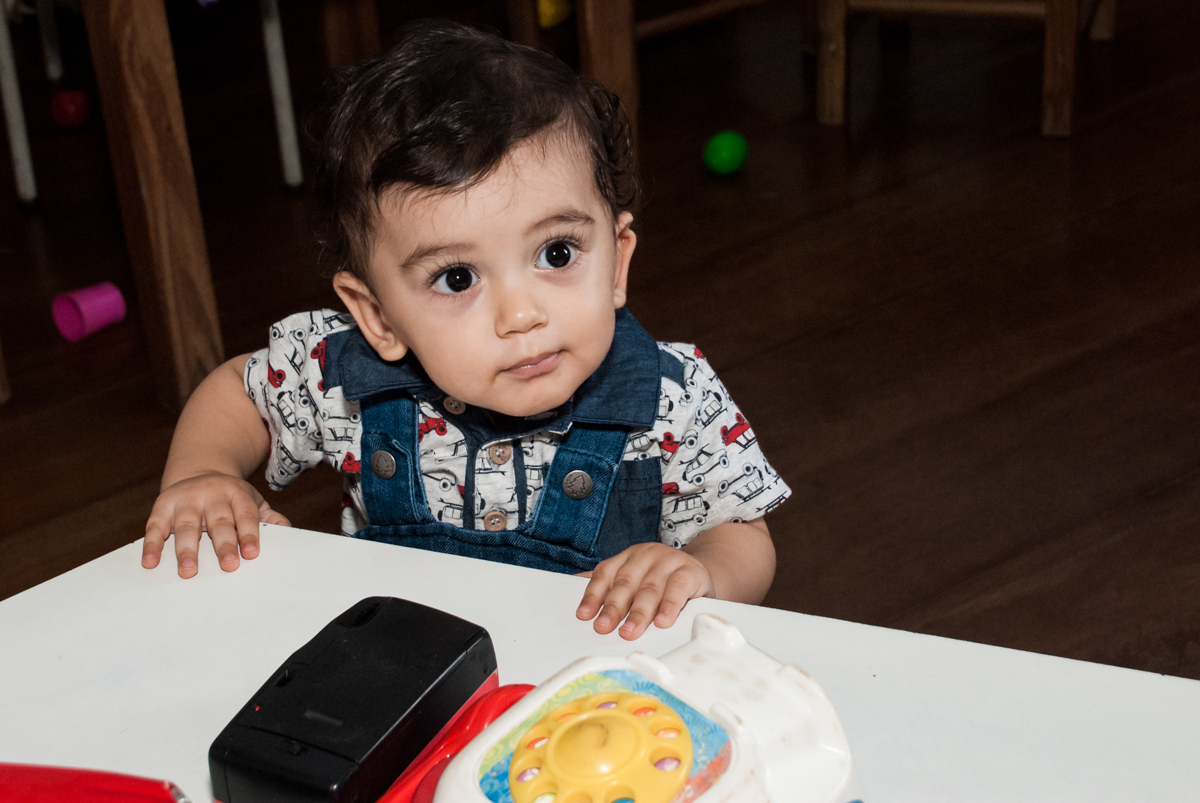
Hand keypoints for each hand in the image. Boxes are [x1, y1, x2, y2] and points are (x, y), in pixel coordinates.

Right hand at [142, 472, 289, 577]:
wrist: (201, 471)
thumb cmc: (231, 498)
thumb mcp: (253, 502)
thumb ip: (269, 518)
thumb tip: (287, 533)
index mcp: (237, 494)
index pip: (246, 514)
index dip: (249, 533)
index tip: (251, 554)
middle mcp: (211, 494)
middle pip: (218, 520)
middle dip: (223, 543)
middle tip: (228, 566)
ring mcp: (186, 499)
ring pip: (187, 524)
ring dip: (187, 548)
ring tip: (188, 571)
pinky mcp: (162, 505)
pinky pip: (155, 526)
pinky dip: (152, 544)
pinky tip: (151, 562)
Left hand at [576, 543, 714, 639]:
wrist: (700, 572)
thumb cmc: (662, 582)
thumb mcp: (637, 582)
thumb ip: (611, 591)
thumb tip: (581, 609)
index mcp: (628, 557)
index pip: (605, 573)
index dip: (593, 595)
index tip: (584, 615)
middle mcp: (646, 555)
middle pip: (626, 582)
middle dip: (613, 607)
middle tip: (603, 627)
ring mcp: (668, 560)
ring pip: (650, 587)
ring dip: (638, 612)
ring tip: (629, 631)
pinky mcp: (690, 570)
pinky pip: (678, 588)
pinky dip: (669, 605)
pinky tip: (662, 621)